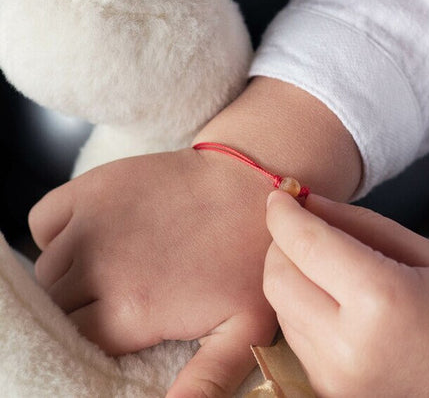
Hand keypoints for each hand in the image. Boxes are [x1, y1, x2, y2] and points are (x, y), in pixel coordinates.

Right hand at [29, 148, 278, 397]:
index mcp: (131, 311)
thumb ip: (207, 379)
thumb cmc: (251, 256)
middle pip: (58, 309)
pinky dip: (55, 233)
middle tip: (119, 300)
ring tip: (112, 271)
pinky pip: (43, 221)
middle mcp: (100, 268)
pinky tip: (93, 238)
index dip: (99, 342)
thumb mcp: (244, 328)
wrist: (253, 183)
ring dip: (69, 276)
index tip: (123, 333)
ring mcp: (91, 224)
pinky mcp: (90, 188)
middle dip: (81, 311)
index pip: (80, 345)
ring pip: (47, 270)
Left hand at [263, 191, 428, 396]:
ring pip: (280, 308)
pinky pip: (296, 338)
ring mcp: (334, 376)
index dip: (285, 213)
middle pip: (277, 278)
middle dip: (283, 243)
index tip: (282, 194)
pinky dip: (303, 309)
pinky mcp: (328, 392)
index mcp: (380, 299)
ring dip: (292, 276)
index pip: (306, 244)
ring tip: (328, 264)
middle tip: (307, 226)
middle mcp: (347, 343)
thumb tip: (310, 202)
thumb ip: (362, 224)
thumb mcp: (428, 254)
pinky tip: (336, 300)